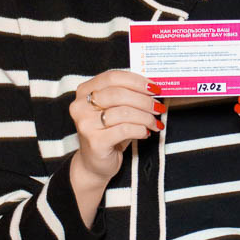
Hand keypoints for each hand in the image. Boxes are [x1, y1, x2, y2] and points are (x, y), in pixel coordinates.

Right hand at [70, 69, 164, 187]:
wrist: (94, 163)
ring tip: (154, 123)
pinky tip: (145, 132)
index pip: (112, 77)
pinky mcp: (95, 141)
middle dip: (144, 100)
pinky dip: (140, 130)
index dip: (136, 81)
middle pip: (118, 94)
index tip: (154, 88)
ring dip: (145, 117)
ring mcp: (85, 124)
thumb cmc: (108, 133)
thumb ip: (127, 95)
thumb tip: (153, 88)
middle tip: (158, 107)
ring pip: (124, 112)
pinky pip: (125, 130)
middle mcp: (80, 106)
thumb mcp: (114, 109)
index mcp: (85, 91)